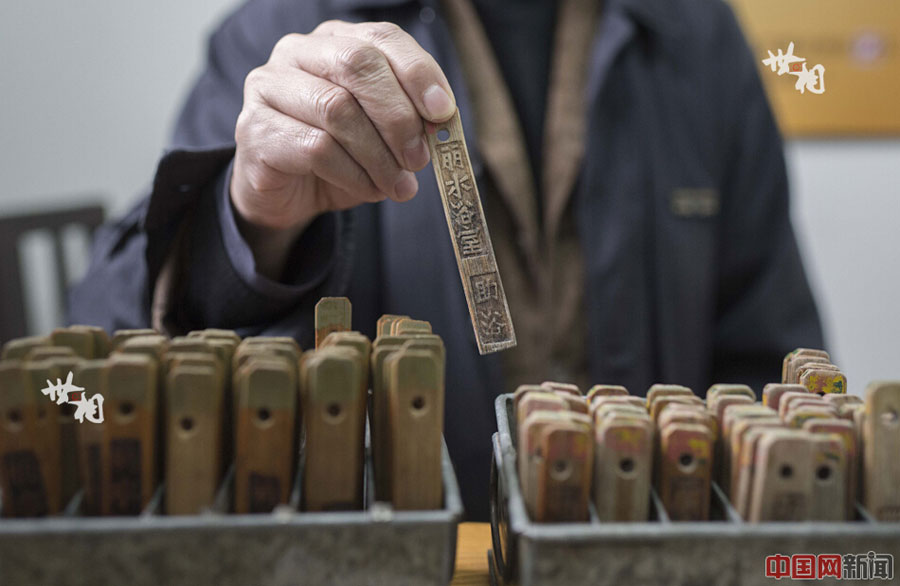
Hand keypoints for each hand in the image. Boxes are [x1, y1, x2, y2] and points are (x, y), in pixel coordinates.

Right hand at [230, 21, 455, 277]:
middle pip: (356, 64)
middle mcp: (297, 53)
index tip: (443, 112)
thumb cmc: (339, 156)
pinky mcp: (254, 129)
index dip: (418, 73)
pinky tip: (368, 190)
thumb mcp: (382, 134)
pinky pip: (315, 148)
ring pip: (337, 109)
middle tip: (419, 158)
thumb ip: (409, 118)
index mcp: (335, 41)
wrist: (286, 194)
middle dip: (398, 115)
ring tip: (398, 185)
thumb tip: (440, 121)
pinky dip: (353, 175)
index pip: (382, 38)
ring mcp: (269, 87)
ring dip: (378, 155)